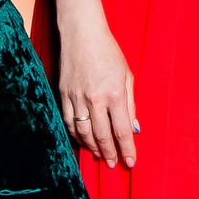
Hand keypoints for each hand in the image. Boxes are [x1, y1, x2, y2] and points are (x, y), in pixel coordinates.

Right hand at [58, 17, 137, 166]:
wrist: (81, 34)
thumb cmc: (108, 52)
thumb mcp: (127, 76)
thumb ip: (130, 104)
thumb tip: (133, 128)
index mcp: (114, 94)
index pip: (121, 130)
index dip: (126, 149)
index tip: (130, 162)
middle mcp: (95, 99)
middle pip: (101, 136)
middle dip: (109, 154)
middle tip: (113, 164)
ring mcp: (77, 98)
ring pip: (83, 133)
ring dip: (92, 147)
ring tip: (100, 156)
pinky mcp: (64, 95)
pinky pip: (69, 122)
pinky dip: (76, 135)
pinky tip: (83, 140)